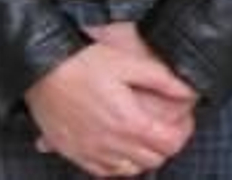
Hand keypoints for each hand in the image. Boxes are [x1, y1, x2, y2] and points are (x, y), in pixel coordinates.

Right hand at [24, 35, 195, 176]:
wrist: (42, 69)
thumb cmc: (84, 62)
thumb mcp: (129, 62)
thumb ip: (162, 80)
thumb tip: (189, 90)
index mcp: (129, 122)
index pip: (169, 144)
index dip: (183, 133)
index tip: (183, 120)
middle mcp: (111, 143)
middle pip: (152, 160)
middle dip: (165, 144)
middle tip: (165, 126)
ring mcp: (91, 152)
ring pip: (129, 170)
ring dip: (141, 157)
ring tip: (143, 136)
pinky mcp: (74, 153)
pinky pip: (103, 172)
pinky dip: (117, 164)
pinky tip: (118, 147)